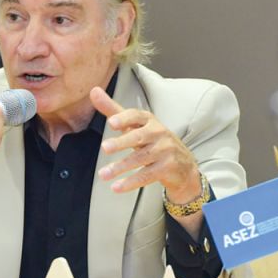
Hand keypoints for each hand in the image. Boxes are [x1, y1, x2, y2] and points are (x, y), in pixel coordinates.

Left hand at [91, 86, 200, 201]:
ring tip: (103, 174)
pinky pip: (147, 175)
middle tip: (105, 148)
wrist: (183, 164)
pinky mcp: (168, 168)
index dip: (124, 118)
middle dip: (122, 142)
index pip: (136, 116)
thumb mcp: (134, 124)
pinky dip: (131, 182)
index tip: (111, 122)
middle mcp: (159, 133)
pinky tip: (116, 187)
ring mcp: (165, 151)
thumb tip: (94, 91)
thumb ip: (113, 110)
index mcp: (149, 120)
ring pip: (141, 158)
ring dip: (121, 167)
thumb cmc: (152, 140)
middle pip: (139, 137)